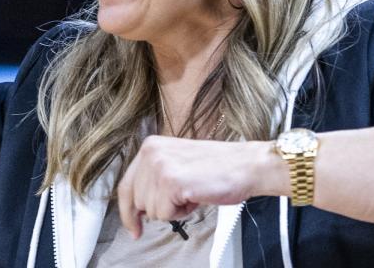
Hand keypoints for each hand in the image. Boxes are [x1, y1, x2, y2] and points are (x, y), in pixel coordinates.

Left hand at [115, 136, 284, 237]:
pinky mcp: (171, 181)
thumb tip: (137, 207)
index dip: (128, 211)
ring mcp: (159, 166)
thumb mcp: (177, 164)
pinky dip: (182, 213)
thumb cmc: (218, 168)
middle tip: (183, 198)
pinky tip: (195, 196)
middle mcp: (151, 152)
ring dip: (173, 209)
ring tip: (192, 192)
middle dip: (159, 209)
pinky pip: (164, 214)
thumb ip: (154, 178)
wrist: (246, 165)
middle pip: (137, 201)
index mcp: (151, 146)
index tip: (133, 227)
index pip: (126, 185)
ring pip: (151, 210)